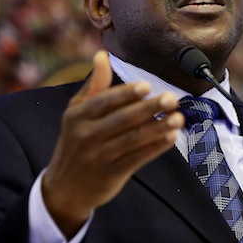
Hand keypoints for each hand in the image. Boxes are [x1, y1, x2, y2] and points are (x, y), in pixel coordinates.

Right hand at [41, 50, 183, 236]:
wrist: (64, 187)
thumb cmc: (75, 142)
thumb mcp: (76, 112)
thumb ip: (94, 85)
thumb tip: (101, 55)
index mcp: (77, 115)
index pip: (105, 101)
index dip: (126, 93)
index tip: (147, 86)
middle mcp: (86, 135)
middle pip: (122, 119)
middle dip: (149, 108)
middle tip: (171, 98)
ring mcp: (99, 156)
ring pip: (133, 139)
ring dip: (158, 127)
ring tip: (178, 117)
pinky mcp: (111, 174)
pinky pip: (137, 158)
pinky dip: (155, 147)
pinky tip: (171, 137)